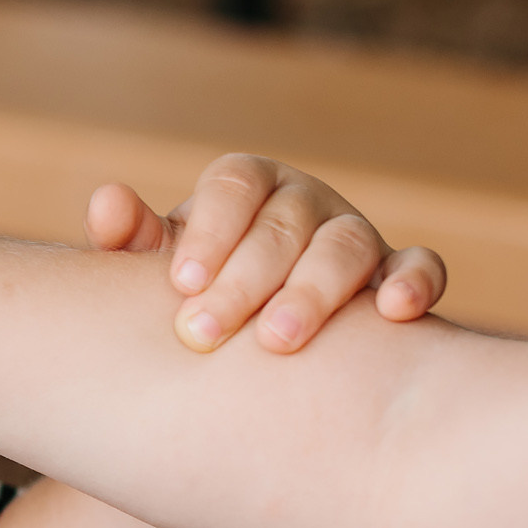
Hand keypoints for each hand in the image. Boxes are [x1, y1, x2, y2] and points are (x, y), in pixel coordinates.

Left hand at [85, 154, 445, 352]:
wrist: (244, 338)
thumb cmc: (193, 291)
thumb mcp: (155, 266)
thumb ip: (131, 238)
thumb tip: (107, 204)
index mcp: (247, 186)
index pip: (235, 185)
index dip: (210, 230)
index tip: (179, 284)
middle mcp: (305, 201)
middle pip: (284, 225)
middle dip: (244, 280)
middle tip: (203, 334)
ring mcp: (356, 233)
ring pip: (348, 246)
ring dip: (314, 291)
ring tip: (275, 342)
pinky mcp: (397, 274)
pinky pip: (420, 267)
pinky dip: (414, 283)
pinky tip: (393, 314)